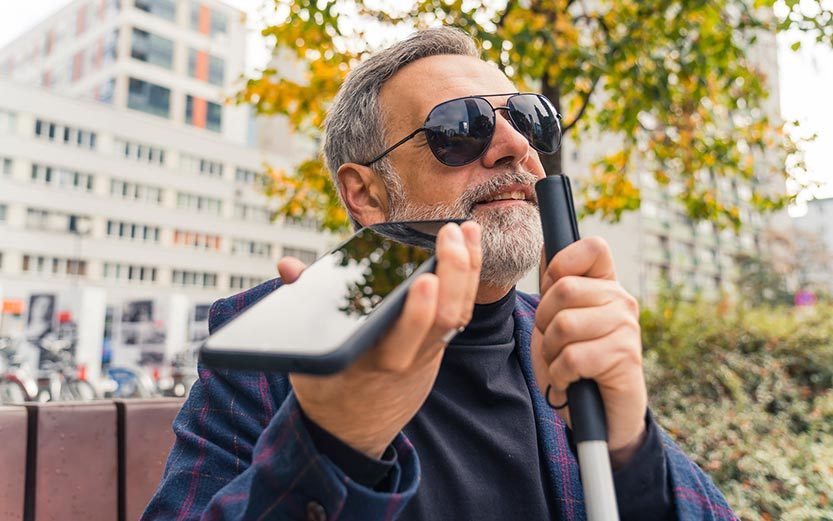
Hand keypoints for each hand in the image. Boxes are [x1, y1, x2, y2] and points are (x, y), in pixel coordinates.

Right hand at [283, 222, 481, 457]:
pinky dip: (467, 282)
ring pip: (456, 315)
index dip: (418, 313)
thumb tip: (286, 266)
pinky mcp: (434, 348)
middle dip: (453, 274)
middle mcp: (404, 359)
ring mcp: (424, 355)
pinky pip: (458, 315)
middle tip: (452, 235)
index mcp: (369, 361)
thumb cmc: (326, 388)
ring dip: (467, 271)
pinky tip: (469, 251)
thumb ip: (301, 305)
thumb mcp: (308, 355)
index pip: (400, 339)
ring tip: (469, 231)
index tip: (426, 279)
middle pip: (441, 320)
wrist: (351, 433)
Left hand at [531, 237, 646, 467]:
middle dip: (544, 320)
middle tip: (555, 342)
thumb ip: (554, 285)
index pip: (593, 247)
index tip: (552, 289)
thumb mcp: (556, 320)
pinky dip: (560, 375)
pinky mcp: (625, 357)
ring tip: (564, 364)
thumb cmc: (575, 364)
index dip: (562, 264)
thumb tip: (547, 245)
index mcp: (605, 285)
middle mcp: (621, 300)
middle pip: (564, 289)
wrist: (599, 417)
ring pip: (564, 325)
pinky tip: (570, 382)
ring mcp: (626, 327)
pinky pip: (572, 358)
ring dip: (551, 351)